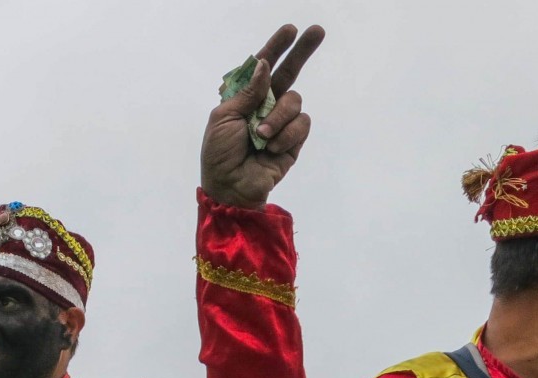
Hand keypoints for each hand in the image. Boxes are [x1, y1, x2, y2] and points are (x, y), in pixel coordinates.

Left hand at [200, 24, 323, 208]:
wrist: (231, 187)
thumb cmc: (220, 154)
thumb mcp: (224, 118)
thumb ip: (248, 92)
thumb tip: (264, 64)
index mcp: (246, 97)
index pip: (263, 67)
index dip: (276, 48)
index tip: (290, 30)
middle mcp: (266, 105)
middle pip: (290, 72)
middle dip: (303, 51)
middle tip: (317, 31)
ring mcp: (281, 122)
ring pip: (295, 101)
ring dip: (278, 117)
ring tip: (260, 137)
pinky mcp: (293, 141)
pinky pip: (301, 124)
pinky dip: (286, 135)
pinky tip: (271, 149)